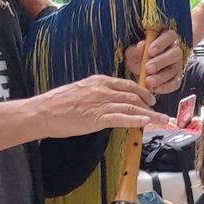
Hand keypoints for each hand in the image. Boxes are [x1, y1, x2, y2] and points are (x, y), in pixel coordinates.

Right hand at [30, 75, 168, 136]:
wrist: (42, 112)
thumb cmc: (57, 103)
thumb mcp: (81, 91)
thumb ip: (97, 93)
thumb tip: (110, 100)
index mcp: (99, 81)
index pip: (127, 85)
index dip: (142, 92)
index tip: (151, 99)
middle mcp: (102, 90)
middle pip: (133, 96)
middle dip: (150, 104)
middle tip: (159, 112)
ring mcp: (100, 103)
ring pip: (132, 107)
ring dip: (150, 114)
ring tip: (162, 120)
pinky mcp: (97, 118)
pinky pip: (121, 118)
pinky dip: (136, 120)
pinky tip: (146, 122)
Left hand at [124, 29, 186, 95]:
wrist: (138, 71)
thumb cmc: (137, 57)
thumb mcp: (133, 52)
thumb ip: (136, 49)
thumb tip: (141, 45)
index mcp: (166, 39)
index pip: (169, 36)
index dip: (161, 43)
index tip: (150, 51)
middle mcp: (175, 51)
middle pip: (176, 53)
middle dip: (162, 61)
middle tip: (148, 68)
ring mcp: (177, 65)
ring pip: (175, 70)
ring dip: (162, 76)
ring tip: (148, 82)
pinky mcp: (177, 78)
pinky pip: (175, 83)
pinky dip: (165, 87)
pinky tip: (155, 89)